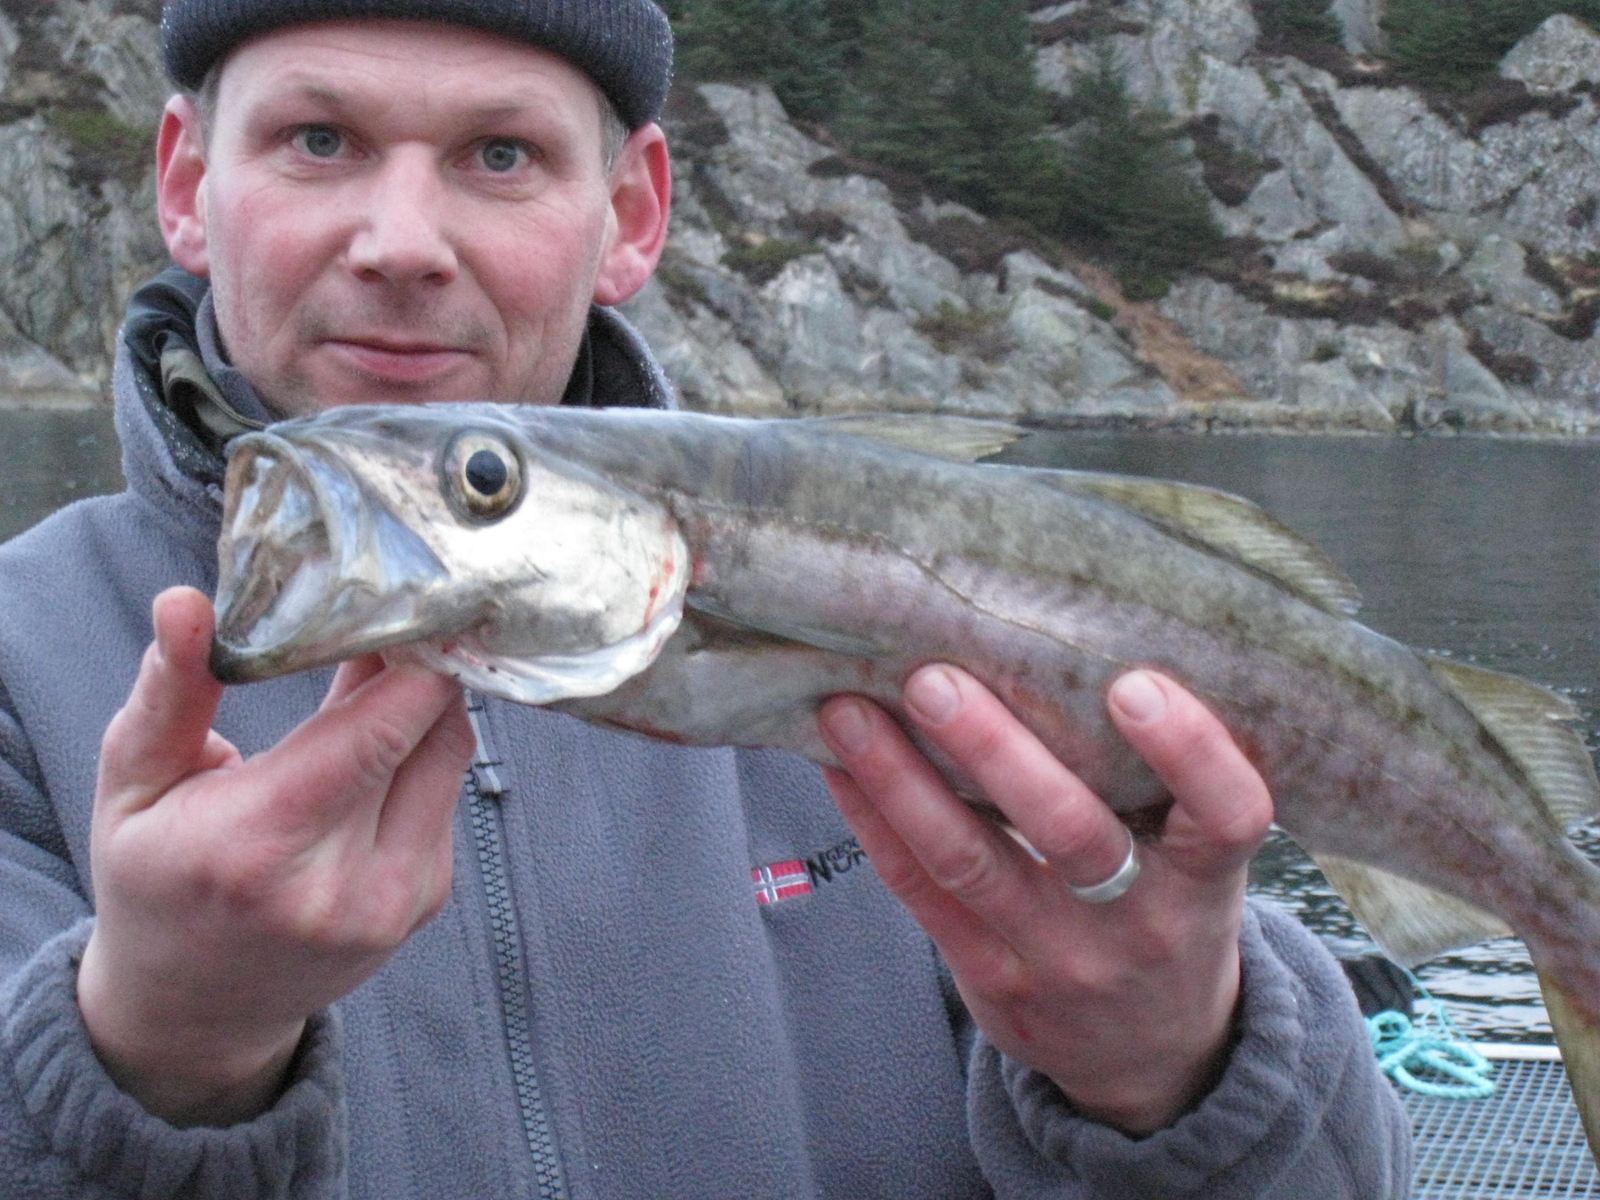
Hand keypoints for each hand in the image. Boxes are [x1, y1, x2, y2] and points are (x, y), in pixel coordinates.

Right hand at [77, 587, 474, 1126]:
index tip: (398, 598)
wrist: (196, 1009)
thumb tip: (187, 603)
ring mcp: (396, 900)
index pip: (381, 729)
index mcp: (261, 846)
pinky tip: (376, 741)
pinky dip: (420, 753)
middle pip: (433, 731)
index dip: (408, 654)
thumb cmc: (156, 881)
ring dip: (425, 704)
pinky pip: (445, 793)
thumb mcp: (134, 784)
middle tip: (385, 617)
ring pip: (451, 755)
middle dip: (418, 665)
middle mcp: (344, 883)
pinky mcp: (425, 901)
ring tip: (376, 668)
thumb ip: (170, 692)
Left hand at [818, 666, 1270, 1134]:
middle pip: (1068, 831)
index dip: (1189, 750)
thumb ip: (1161, 788)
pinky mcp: (990, 979)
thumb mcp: (1198, 864)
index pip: (1228, 814)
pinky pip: (921, 892)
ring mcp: (1058, 959)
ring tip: (848, 711)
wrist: (1151, 1060)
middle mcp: (1138, 923)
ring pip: (968, 861)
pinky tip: (841, 766)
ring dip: (900, 779)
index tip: (1135, 683)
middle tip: (931, 678)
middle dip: (993, 748)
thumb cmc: (1170, 914)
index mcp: (1206, 881)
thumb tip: (1075, 648)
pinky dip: (876, 821)